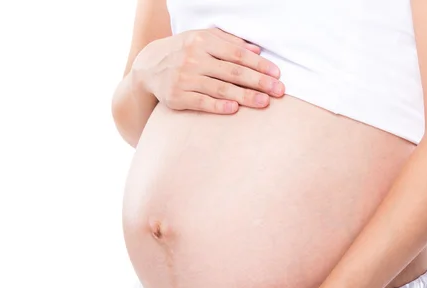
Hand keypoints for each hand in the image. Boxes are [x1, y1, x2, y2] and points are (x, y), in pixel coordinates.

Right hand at [132, 27, 284, 113]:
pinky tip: (234, 110)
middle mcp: (193, 58)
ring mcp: (184, 78)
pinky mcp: (176, 97)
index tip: (276, 74)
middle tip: (278, 91)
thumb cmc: (184, 52)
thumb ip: (229, 43)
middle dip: (258, 82)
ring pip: (220, 88)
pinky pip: (201, 102)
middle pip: (232, 72)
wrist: (149, 67)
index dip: (258, 64)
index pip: (237, 54)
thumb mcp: (203, 39)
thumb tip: (257, 49)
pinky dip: (218, 106)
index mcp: (203, 41)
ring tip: (264, 103)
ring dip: (244, 97)